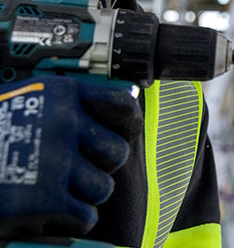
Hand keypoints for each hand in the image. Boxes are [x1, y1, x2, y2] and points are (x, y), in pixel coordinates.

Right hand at [0, 76, 142, 237]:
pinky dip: (68, 220)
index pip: (120, 103)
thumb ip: (64, 107)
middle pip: (115, 152)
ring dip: (80, 196)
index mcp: (60, 94)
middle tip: (72, 172)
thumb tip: (117, 117)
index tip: (124, 131)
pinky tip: (44, 211)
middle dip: (99, 166)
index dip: (127, 122)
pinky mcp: (46, 198)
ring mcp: (55, 160)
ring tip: (50, 191)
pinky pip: (85, 215)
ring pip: (102, 187)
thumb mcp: (23, 104)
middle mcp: (63, 122)